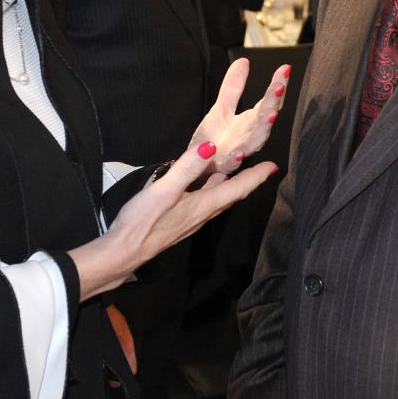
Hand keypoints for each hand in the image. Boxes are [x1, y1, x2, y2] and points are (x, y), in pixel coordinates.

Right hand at [69, 138, 275, 300]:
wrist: (124, 251)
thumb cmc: (143, 222)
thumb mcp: (165, 189)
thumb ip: (187, 167)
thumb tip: (210, 147)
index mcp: (204, 205)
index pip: (238, 189)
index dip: (255, 177)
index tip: (272, 167)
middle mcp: (202, 214)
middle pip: (231, 195)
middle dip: (246, 180)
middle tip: (258, 166)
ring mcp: (190, 220)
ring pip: (217, 199)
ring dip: (228, 185)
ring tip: (232, 169)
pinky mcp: (179, 222)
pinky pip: (203, 203)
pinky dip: (210, 190)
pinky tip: (202, 185)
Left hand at [192, 58, 289, 174]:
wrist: (197, 165)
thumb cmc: (215, 138)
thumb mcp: (222, 108)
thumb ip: (233, 87)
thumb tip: (244, 61)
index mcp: (251, 121)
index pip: (269, 101)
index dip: (278, 85)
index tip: (285, 69)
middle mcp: (249, 136)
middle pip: (265, 119)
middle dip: (273, 103)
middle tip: (278, 87)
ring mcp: (239, 151)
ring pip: (255, 141)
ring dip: (263, 129)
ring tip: (269, 114)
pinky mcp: (223, 165)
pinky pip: (231, 164)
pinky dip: (236, 159)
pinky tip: (239, 153)